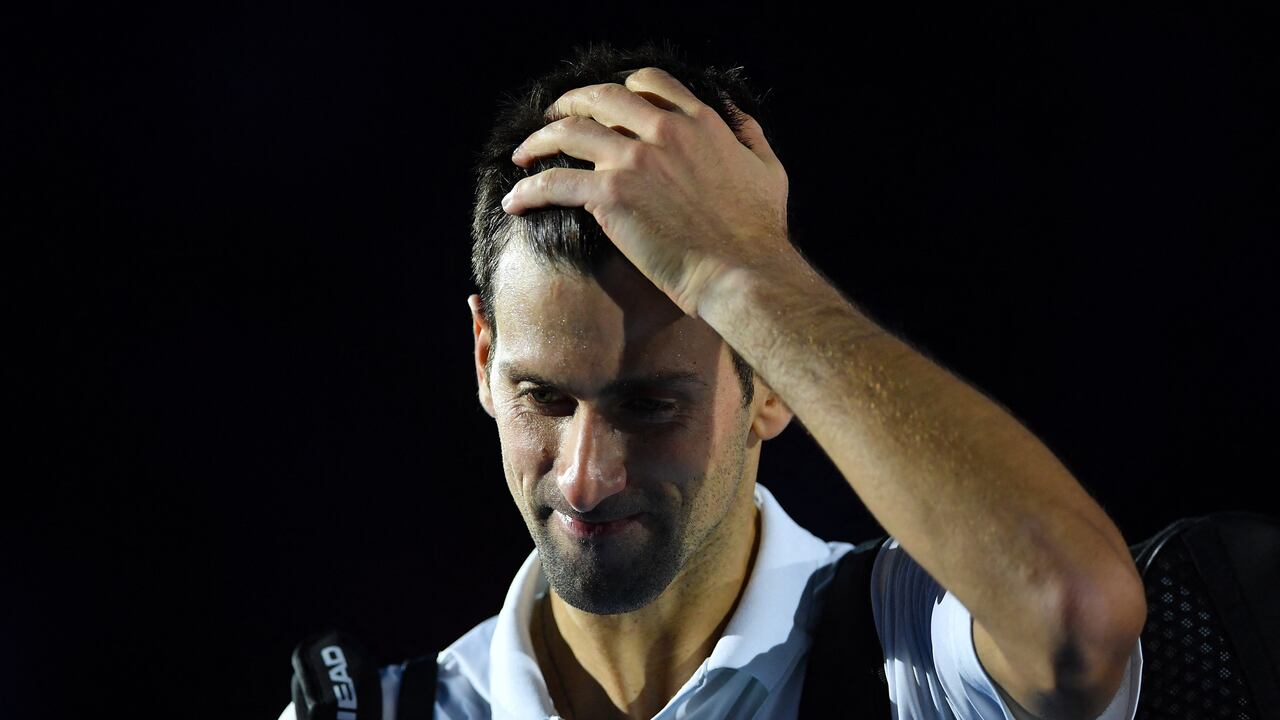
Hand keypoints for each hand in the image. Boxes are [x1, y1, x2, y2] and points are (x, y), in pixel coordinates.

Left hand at [503, 66, 793, 317]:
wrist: (742, 273)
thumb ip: (750, 136)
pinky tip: (515, 202)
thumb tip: (738, 120)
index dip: (619, 89)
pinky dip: (528, 191)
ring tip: (522, 156)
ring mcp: (635, 159)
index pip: (649, 84)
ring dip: (538, 141)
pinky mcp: (611, 195)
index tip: (601, 106)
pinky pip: (555, 183)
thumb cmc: (759, 233)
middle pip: (601, 97)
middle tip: (551, 118)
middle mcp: (664, 130)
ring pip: (569, 132)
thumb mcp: (768, 170)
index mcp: (700, 122)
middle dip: (569, 103)